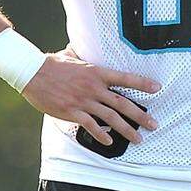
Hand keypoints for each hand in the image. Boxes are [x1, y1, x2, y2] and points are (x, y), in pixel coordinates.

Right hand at [21, 48, 158, 145]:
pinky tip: (109, 142)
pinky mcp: (72, 112)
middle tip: (154, 125)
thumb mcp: (71, 56)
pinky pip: (91, 125)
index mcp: (96, 72)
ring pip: (110, 117)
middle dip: (141, 115)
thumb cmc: (51, 64)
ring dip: (127, 130)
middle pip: (122, 103)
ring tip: (138, 139)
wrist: (32, 73)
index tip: (157, 88)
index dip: (142, 83)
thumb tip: (79, 49)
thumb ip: (81, 56)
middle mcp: (93, 87)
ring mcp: (83, 100)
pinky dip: (101, 135)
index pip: (124, 78)